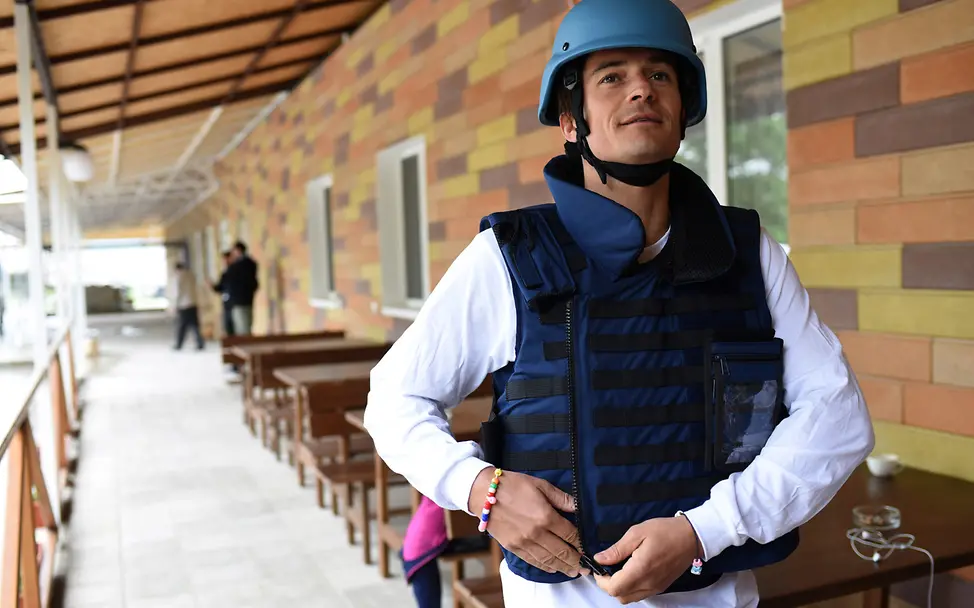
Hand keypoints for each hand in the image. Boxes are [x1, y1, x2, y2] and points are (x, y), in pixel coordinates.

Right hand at [467, 467, 584, 576]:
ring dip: (563, 567)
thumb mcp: (540, 485)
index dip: (581, 543)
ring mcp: (524, 542)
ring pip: (548, 560)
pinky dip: (545, 566)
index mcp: (545, 516)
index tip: (587, 548)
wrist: (483, 493)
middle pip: (562, 551)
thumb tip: (577, 506)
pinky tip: (553, 568)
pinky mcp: (513, 546)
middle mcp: (536, 532)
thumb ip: (561, 498)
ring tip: (573, 571)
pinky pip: (532, 560)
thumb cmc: (512, 485)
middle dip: (576, 560)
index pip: (570, 534)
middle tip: (585, 567)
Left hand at [594, 516, 700, 603]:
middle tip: (606, 568)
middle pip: (620, 597)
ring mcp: (656, 587)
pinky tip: (631, 572)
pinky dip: (631, 588)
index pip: (614, 588)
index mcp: (641, 570)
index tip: (599, 568)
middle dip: (609, 585)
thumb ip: (617, 549)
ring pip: (630, 598)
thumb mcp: (637, 533)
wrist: (692, 537)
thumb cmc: (666, 531)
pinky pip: (640, 594)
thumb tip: (600, 559)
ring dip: (620, 588)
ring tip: (618, 569)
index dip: (601, 581)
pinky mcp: (661, 587)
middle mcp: (649, 583)